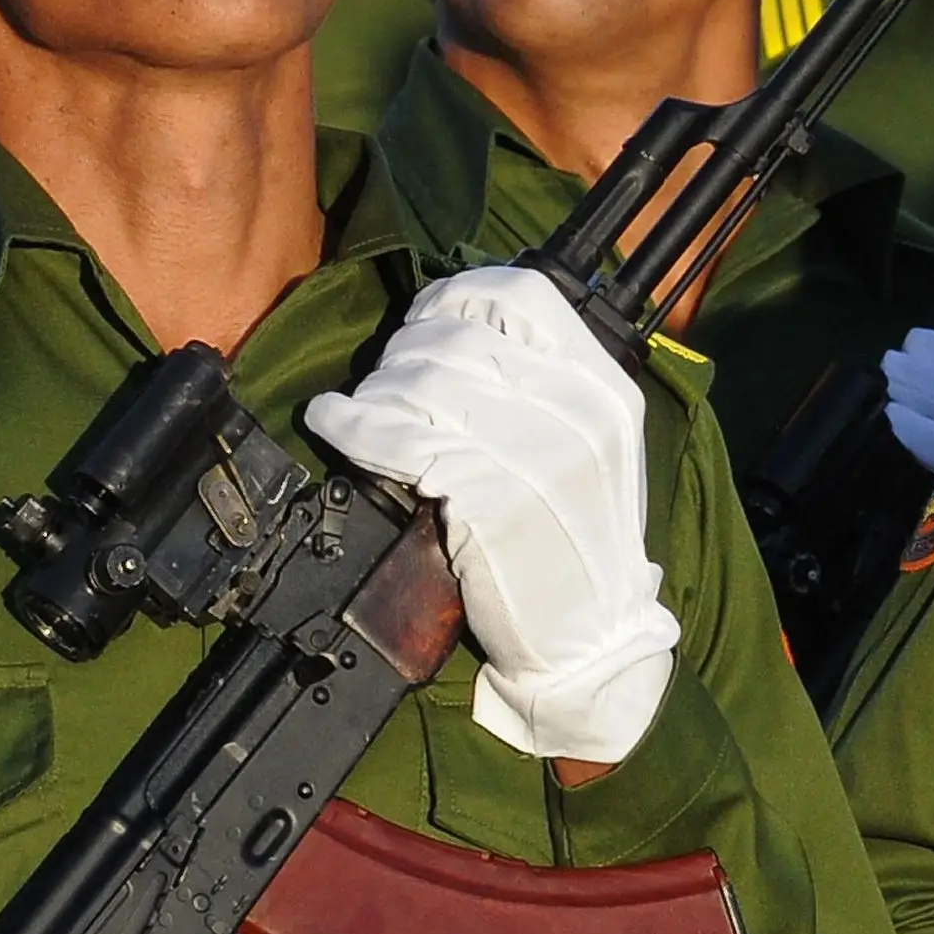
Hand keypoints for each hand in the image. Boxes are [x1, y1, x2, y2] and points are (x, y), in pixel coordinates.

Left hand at [303, 266, 679, 764]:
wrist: (592, 637)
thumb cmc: (578, 544)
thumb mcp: (590, 447)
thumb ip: (542, 386)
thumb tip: (452, 331)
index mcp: (603, 385)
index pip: (521, 296)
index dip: (456, 296)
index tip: (423, 317)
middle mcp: (573, 407)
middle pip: (456, 338)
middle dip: (402, 353)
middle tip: (385, 381)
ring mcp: (531, 451)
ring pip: (419, 383)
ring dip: (375, 391)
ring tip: (363, 410)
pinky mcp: (485, 494)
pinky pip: (395, 436)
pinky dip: (349, 422)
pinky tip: (330, 419)